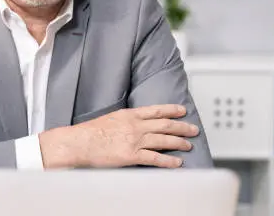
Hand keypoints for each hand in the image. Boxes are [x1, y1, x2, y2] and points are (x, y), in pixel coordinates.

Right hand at [39, 104, 198, 168]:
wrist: (80, 142)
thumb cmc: (90, 132)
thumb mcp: (110, 118)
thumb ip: (125, 120)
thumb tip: (134, 123)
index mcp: (129, 114)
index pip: (156, 110)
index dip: (172, 110)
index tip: (182, 110)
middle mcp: (135, 126)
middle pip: (164, 125)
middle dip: (181, 127)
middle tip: (193, 129)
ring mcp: (135, 140)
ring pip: (163, 141)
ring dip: (178, 143)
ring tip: (188, 145)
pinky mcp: (132, 155)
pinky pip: (155, 158)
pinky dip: (168, 161)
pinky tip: (177, 162)